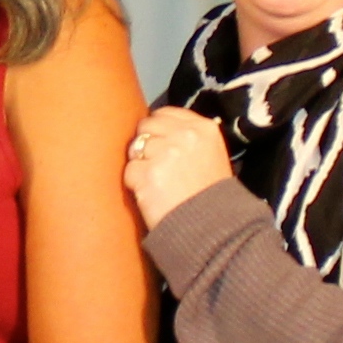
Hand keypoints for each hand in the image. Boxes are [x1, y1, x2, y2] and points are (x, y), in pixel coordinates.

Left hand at [122, 106, 234, 231]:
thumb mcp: (212, 154)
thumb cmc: (212, 195)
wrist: (213, 229)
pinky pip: (129, 172)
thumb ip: (189, 137)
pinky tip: (153, 196)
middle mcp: (184, 135)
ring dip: (140, 166)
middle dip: (146, 145)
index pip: (164, 113)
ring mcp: (165, 153)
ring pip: (134, 149)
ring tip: (159, 184)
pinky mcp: (147, 174)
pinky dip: (136, 185)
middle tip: (159, 169)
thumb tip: (158, 125)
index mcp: (203, 128)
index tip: (163, 147)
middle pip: (145, 127)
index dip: (158, 131)